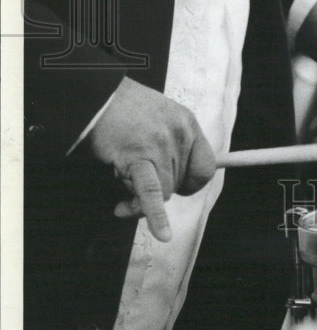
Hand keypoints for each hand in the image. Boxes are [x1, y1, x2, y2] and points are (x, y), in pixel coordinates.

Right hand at [88, 77, 216, 242]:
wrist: (98, 95)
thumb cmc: (126, 109)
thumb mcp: (162, 117)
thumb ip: (173, 144)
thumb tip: (178, 181)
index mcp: (188, 123)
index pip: (206, 167)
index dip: (190, 183)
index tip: (176, 185)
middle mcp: (180, 133)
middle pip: (180, 183)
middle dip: (159, 188)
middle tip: (135, 179)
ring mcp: (160, 145)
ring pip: (164, 192)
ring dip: (142, 199)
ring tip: (122, 187)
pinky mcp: (137, 156)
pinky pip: (151, 193)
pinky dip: (156, 215)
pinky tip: (162, 233)